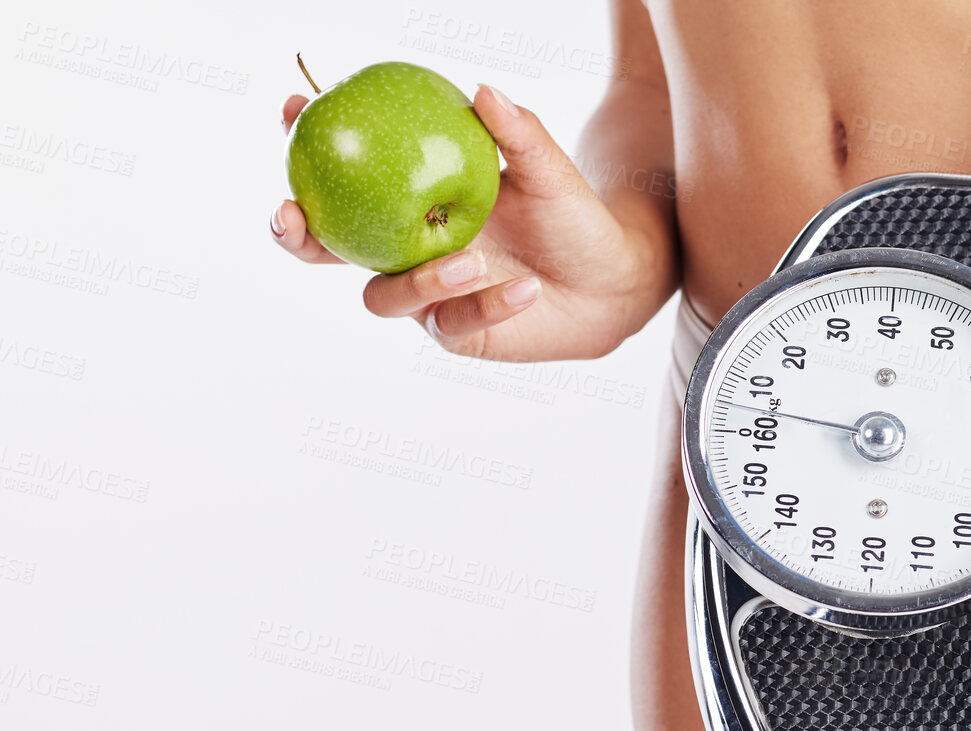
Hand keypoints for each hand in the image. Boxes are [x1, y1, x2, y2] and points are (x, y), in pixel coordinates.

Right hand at [271, 85, 651, 360]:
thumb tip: (483, 90)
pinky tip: (524, 290)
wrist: (611, 281)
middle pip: (324, 248)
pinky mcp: (456, 332)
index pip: (343, 176)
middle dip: (294, 233)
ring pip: (384, 296)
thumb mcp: (548, 171)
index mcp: (410, 200)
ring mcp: (424, 295)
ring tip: (473, 260)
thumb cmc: (570, 217)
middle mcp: (404, 249)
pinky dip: (488, 305)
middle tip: (290, 214)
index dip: (305, 148)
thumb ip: (517, 133)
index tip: (292, 111)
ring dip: (420, 279)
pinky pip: (453, 322)